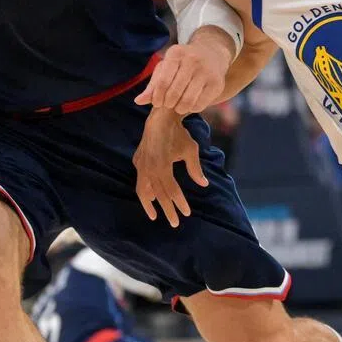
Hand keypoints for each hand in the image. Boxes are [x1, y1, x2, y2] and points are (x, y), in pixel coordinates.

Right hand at [132, 108, 208, 227]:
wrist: (160, 118)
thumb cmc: (178, 134)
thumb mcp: (190, 150)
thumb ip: (195, 169)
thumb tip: (204, 184)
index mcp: (163, 166)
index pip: (172, 190)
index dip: (179, 203)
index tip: (187, 213)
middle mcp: (149, 168)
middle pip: (159, 195)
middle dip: (168, 210)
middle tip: (175, 223)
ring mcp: (141, 165)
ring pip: (144, 191)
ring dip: (150, 205)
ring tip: (156, 216)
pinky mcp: (138, 162)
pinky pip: (140, 181)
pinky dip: (144, 192)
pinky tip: (149, 200)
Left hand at [134, 34, 231, 114]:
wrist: (212, 54)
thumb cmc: (182, 64)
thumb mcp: (166, 68)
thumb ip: (152, 85)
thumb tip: (138, 101)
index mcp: (176, 53)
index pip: (162, 82)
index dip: (157, 97)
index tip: (157, 103)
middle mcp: (192, 60)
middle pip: (174, 93)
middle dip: (168, 103)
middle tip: (168, 104)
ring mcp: (206, 71)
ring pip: (188, 101)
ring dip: (179, 108)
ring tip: (177, 106)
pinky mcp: (217, 83)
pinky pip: (200, 104)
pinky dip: (192, 108)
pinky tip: (190, 103)